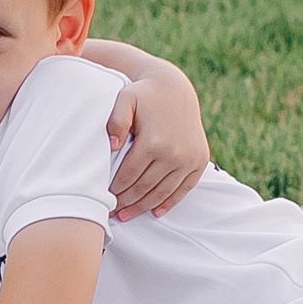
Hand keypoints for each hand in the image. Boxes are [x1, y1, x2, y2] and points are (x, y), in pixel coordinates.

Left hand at [105, 69, 209, 219]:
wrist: (175, 89)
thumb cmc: (144, 95)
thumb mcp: (125, 99)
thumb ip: (116, 120)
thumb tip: (112, 147)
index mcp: (154, 141)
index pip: (129, 175)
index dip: (115, 190)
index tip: (102, 198)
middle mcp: (175, 153)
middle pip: (144, 187)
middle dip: (126, 203)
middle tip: (111, 213)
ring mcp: (189, 159)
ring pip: (162, 192)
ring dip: (143, 207)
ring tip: (126, 215)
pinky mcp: (199, 160)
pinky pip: (184, 188)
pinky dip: (169, 202)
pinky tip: (155, 212)